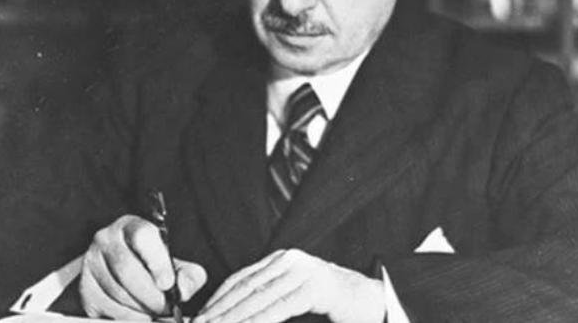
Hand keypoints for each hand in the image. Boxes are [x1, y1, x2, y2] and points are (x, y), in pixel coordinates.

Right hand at [80, 214, 207, 320]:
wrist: (122, 271)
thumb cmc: (152, 266)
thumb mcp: (175, 264)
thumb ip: (188, 275)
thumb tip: (183, 290)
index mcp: (131, 226)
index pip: (141, 236)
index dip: (157, 262)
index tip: (167, 283)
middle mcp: (106, 239)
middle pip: (126, 270)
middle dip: (151, 295)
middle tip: (165, 307)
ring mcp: (91, 263)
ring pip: (116, 293)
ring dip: (140, 310)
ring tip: (153, 311)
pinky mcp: (85, 288)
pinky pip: (106, 308)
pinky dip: (126, 317)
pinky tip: (137, 314)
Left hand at [194, 249, 383, 322]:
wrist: (379, 305)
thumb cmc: (336, 308)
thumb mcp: (296, 300)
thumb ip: (270, 303)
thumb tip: (235, 316)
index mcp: (281, 261)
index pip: (240, 280)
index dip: (216, 301)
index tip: (198, 317)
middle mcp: (290, 260)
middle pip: (245, 288)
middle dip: (219, 311)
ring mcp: (304, 270)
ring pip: (259, 298)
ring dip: (233, 317)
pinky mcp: (317, 286)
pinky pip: (281, 307)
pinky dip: (259, 320)